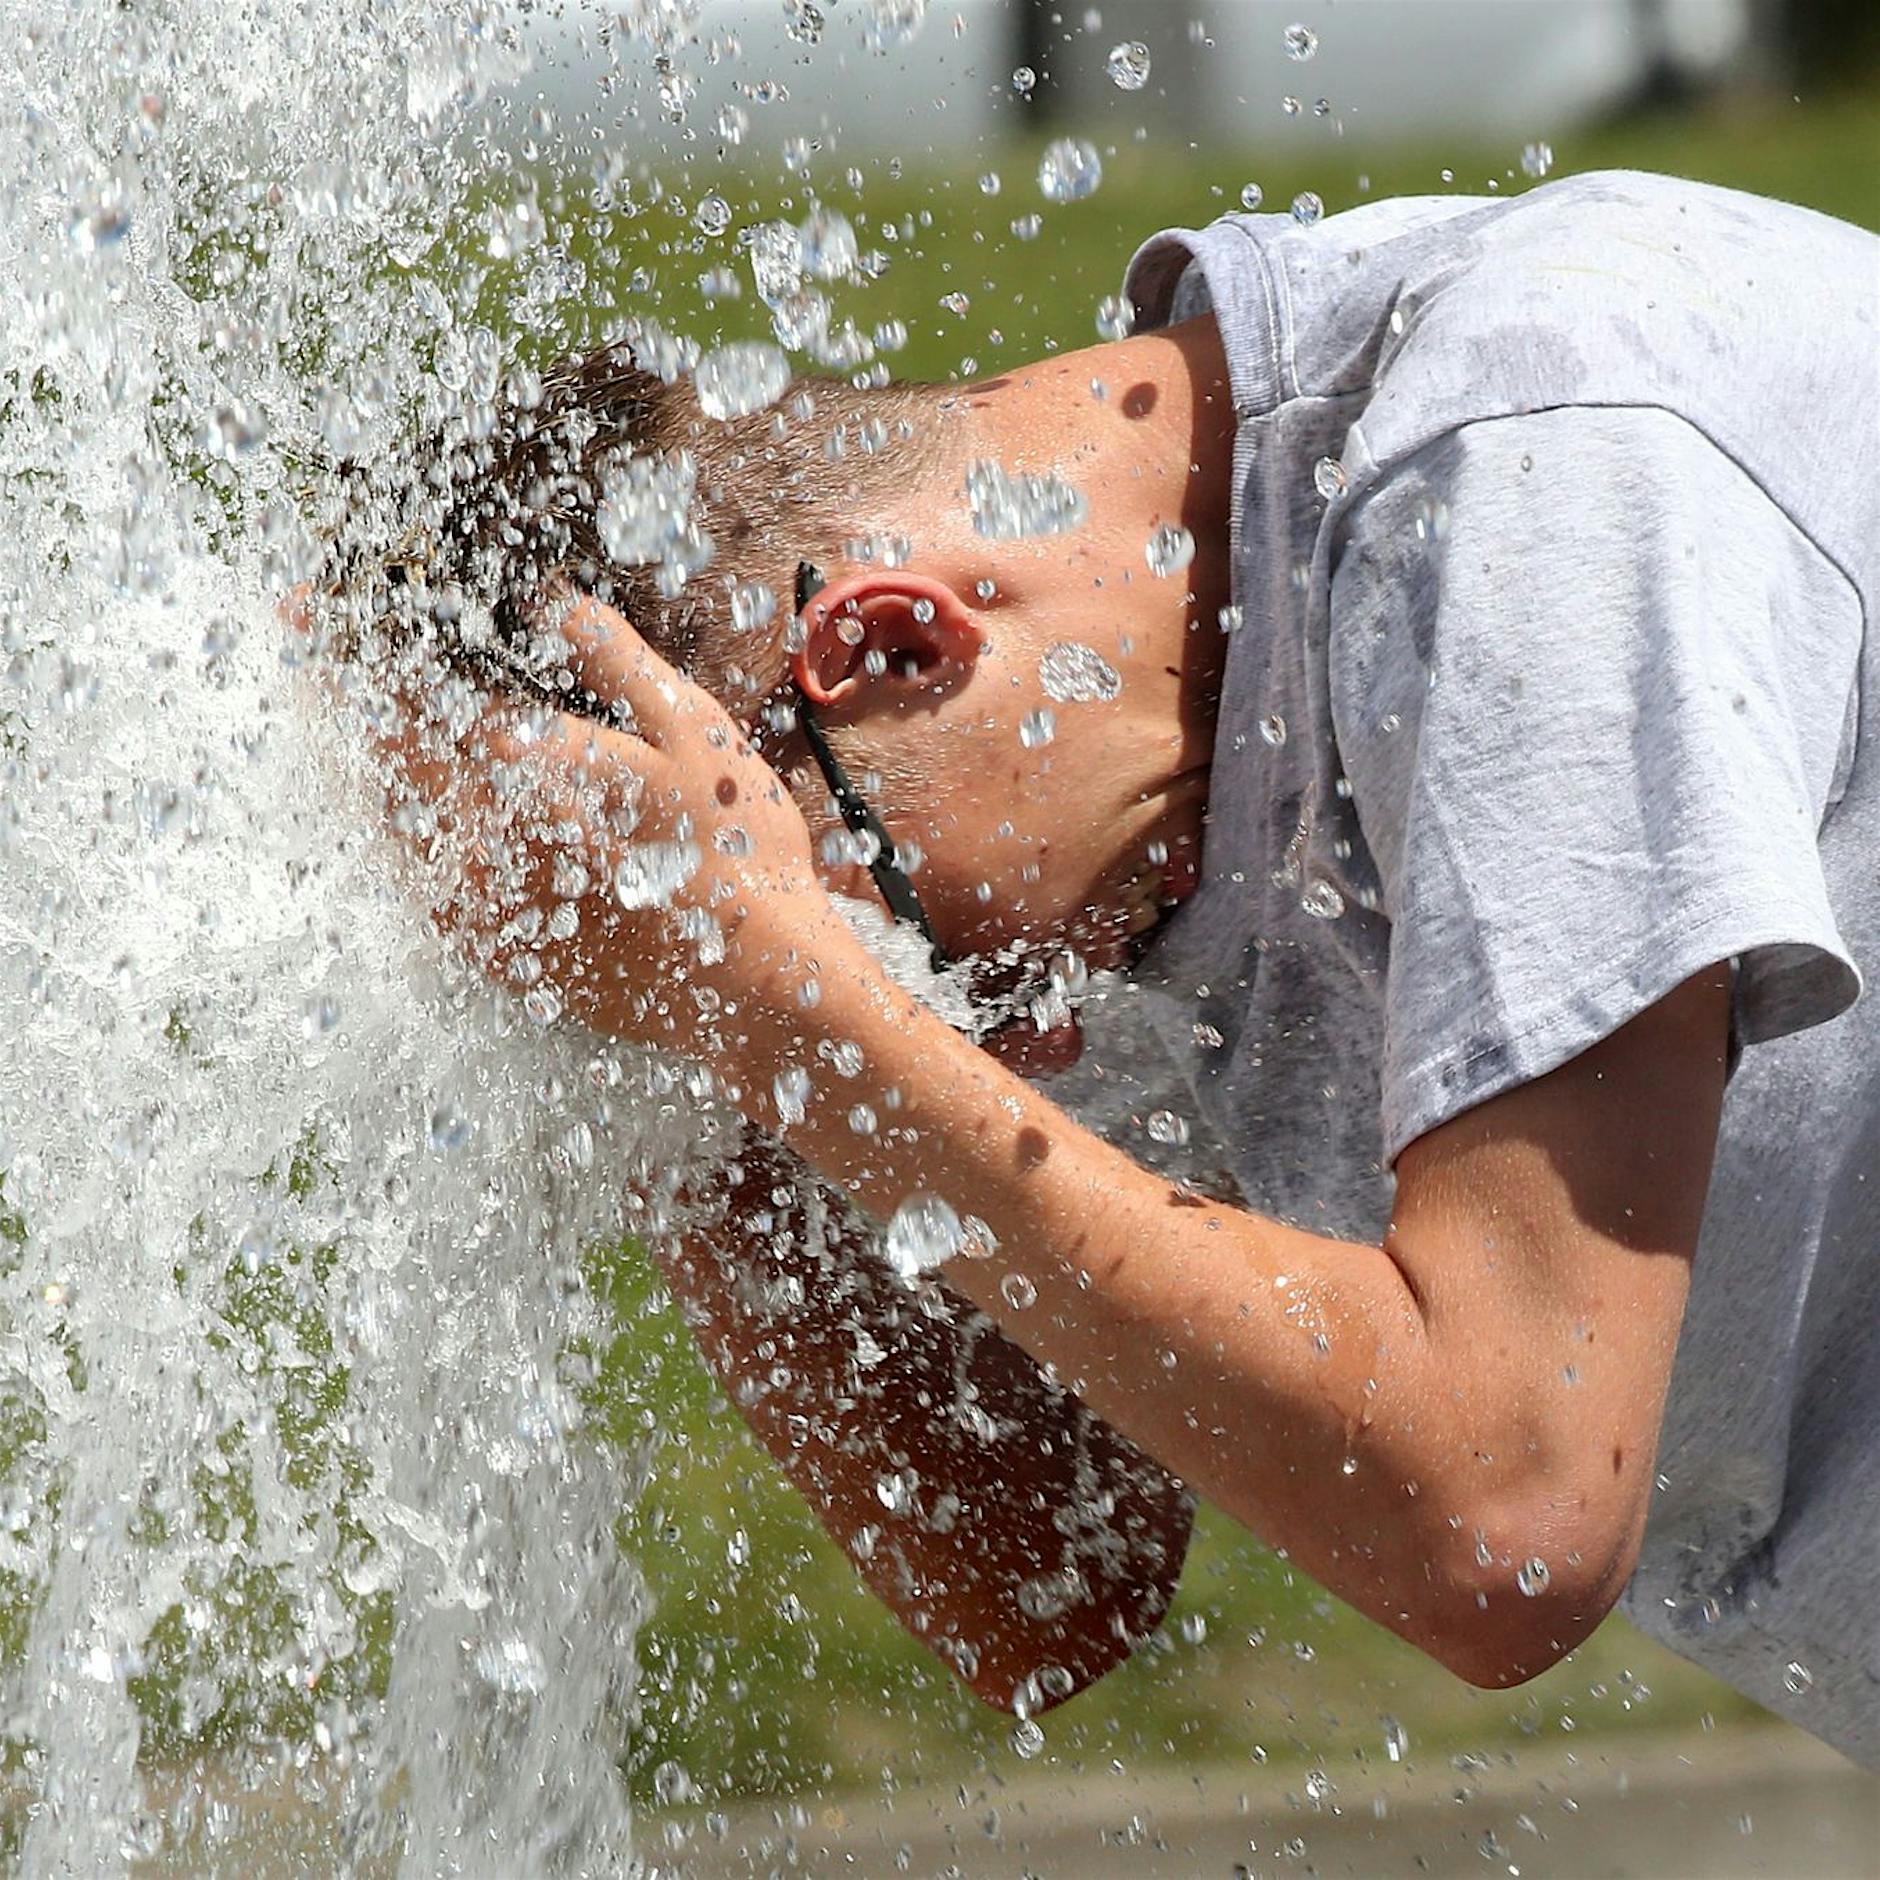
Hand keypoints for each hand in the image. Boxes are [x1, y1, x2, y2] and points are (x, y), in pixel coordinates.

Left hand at [343, 587, 844, 1052]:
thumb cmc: (736, 851)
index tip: (295, 606)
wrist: (754, 986)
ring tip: (332, 717)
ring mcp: (476, 907)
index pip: (399, 695)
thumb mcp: (694, 729)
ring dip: (353, 765)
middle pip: (368, 757)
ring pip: (380, 823)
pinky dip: (395, 835)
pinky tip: (401, 810)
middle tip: (293, 636)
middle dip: (327, 696)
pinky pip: (416, 884)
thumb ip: (612, 657)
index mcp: (518, 769)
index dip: (338, 644)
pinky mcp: (492, 957)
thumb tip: (547, 595)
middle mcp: (476, 841)